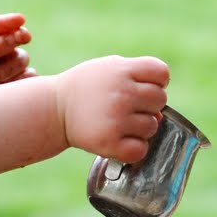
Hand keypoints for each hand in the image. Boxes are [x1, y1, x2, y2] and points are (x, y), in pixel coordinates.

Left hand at [0, 13, 34, 87]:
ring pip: (22, 58)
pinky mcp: (14, 85)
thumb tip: (17, 34)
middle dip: (17, 40)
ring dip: (13, 65)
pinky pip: (29, 77)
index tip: (21, 19)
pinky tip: (12, 84)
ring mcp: (5, 67)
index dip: (8, 21)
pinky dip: (24, 79)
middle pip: (14, 39)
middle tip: (24, 38)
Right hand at [54, 55, 169, 163]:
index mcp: (122, 70)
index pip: (161, 73)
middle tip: (129, 108)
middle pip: (160, 100)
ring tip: (122, 124)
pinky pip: (140, 150)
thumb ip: (138, 74)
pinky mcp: (108, 142)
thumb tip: (160, 104)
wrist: (55, 108)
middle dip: (149, 105)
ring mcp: (116, 118)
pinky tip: (121, 140)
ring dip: (141, 128)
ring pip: (152, 126)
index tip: (143, 87)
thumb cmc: (87, 87)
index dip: (157, 82)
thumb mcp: (109, 67)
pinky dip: (134, 149)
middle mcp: (122, 93)